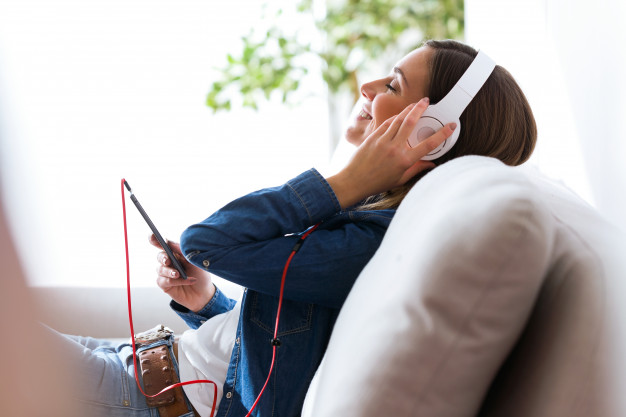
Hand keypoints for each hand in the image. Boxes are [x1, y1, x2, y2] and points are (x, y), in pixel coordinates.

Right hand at [149, 234, 215, 311]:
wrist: (205, 293)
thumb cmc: (201, 275)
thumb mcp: (195, 261)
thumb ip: (183, 251)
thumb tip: (170, 242)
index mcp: (177, 254)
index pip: (164, 244)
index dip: (155, 239)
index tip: (152, 236)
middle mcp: (170, 262)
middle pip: (160, 256)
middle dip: (163, 257)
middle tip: (168, 261)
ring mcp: (166, 274)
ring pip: (160, 269)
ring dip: (169, 271)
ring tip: (179, 274)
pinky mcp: (166, 285)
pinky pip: (164, 281)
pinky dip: (175, 281)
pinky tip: (186, 281)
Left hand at [327, 98, 455, 208]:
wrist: (354, 181)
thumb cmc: (377, 183)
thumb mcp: (400, 179)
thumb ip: (416, 169)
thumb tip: (431, 163)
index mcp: (404, 161)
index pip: (428, 145)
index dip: (442, 134)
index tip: (451, 125)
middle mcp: (394, 149)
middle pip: (411, 123)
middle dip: (420, 109)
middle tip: (427, 101)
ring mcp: (382, 141)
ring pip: (398, 120)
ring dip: (408, 109)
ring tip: (415, 104)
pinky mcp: (372, 137)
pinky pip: (386, 124)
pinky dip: (394, 117)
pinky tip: (400, 115)